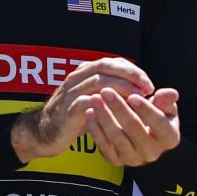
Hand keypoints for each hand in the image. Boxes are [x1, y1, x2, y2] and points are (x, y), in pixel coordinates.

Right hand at [11, 57, 156, 162]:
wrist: (46, 133)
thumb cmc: (78, 117)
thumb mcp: (101, 103)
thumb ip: (121, 95)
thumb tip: (151, 93)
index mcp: (85, 72)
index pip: (112, 62)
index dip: (133, 71)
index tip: (149, 84)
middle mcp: (77, 78)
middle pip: (106, 67)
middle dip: (130, 76)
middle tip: (148, 89)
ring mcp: (70, 93)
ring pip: (98, 83)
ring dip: (121, 89)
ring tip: (138, 99)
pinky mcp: (67, 111)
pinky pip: (85, 103)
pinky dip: (103, 105)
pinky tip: (118, 111)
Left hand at [83, 86, 181, 168]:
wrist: (143, 137)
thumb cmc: (156, 117)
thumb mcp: (165, 108)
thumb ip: (166, 100)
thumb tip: (171, 93)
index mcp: (169, 138)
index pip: (158, 123)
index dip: (146, 109)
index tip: (132, 95)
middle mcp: (153, 152)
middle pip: (134, 129)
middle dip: (119, 108)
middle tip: (106, 91)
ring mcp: (134, 159)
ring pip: (117, 137)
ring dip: (104, 117)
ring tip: (95, 99)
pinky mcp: (117, 161)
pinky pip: (104, 146)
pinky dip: (96, 129)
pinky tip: (89, 113)